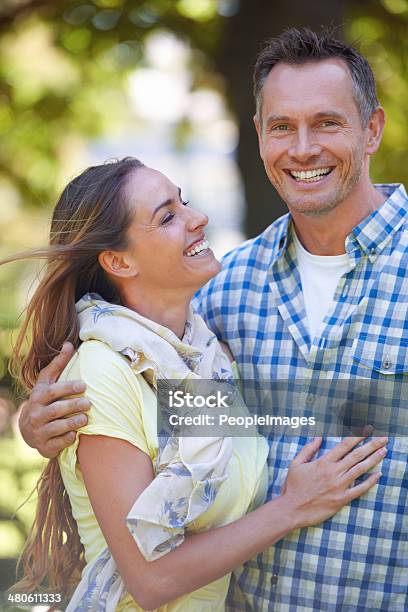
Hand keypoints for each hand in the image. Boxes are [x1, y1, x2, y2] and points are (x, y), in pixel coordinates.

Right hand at [18, 342, 90, 457]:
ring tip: (86, 418)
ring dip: (73, 423)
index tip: (83, 386)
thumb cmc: (43, 399)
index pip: (53, 391)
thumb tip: (69, 344)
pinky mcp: (44, 446)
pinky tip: (76, 435)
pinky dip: (67, 439)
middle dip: (73, 406)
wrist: (28, 428)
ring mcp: (39, 431)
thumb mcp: (47, 381)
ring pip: (57, 427)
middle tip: (89, 403)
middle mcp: (36, 414)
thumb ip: (58, 364)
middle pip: (56, 410)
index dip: (68, 388)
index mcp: (38, 397)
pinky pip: (57, 443)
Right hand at [281, 435, 386, 528]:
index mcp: (323, 462)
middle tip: (383, 438)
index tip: (367, 430)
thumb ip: (309, 449)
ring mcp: (339, 486)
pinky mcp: (341, 499)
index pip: (344, 445)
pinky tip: (378, 475)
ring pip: (360, 469)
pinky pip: (359, 489)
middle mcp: (334, 472)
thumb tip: (319, 437)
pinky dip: (370, 482)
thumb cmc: (292, 486)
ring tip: (384, 451)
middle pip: (356, 455)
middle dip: (371, 445)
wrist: (292, 509)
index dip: (357, 436)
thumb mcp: (296, 463)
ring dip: (374, 459)